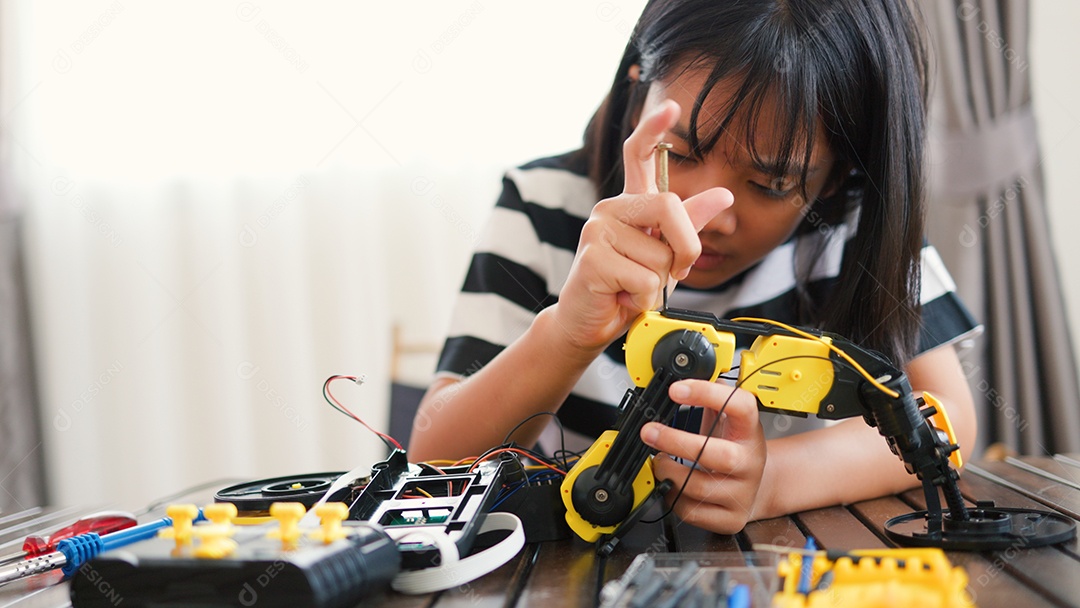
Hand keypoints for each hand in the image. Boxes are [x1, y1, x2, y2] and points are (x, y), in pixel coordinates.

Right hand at [551, 100, 732, 353]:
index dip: (653, 129)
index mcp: (630, 205)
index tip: (671, 107)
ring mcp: (597, 230)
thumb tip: (723, 194)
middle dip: (685, 249)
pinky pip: (643, 279)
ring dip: (657, 285)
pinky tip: (623, 298)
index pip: (638, 156)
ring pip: (660, 256)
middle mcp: (611, 210)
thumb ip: (690, 224)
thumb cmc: (625, 287)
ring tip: (633, 288)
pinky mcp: (591, 258)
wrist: (590, 323)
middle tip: (672, 273)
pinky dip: (642, 299)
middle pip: (669, 207)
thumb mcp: (666, 255)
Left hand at [641, 379, 766, 533]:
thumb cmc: (734, 447)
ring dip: (668, 473)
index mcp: (750, 430)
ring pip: (698, 487)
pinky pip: (693, 512)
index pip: (739, 405)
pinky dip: (673, 498)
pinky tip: (671, 486)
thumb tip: (679, 377)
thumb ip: (708, 399)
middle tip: (649, 432)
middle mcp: (751, 461)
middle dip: (675, 442)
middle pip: (715, 454)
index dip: (706, 394)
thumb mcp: (727, 420)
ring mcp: (744, 492)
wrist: (760, 486)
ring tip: (659, 461)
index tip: (675, 389)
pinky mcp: (732, 519)